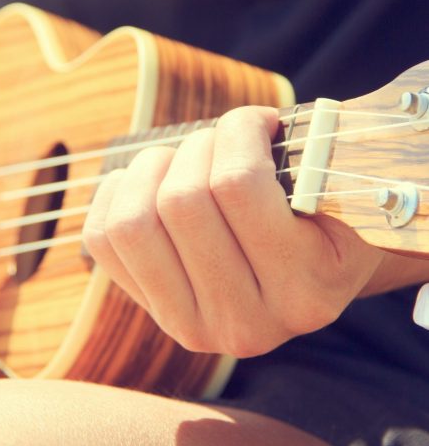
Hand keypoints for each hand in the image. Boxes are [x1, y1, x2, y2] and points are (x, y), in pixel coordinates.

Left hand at [83, 106, 384, 356]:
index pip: (238, 184)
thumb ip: (315, 155)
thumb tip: (252, 121)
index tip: (259, 120)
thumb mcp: (343, 189)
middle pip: (182, 201)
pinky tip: (148, 182)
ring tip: (179, 159)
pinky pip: (102, 238)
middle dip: (197, 146)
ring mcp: (192, 324)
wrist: (309, 275)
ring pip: (134, 222)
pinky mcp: (152, 311)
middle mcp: (247, 324)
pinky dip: (116, 192)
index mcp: (306, 290)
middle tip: (219, 141)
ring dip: (151, 169)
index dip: (238, 129)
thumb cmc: (324, 216)